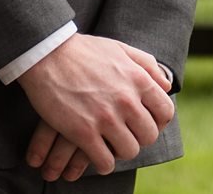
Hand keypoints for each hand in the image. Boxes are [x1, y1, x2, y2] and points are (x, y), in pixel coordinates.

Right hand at [18, 37, 173, 177]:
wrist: (46, 54)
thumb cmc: (83, 51)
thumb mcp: (120, 48)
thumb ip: (146, 65)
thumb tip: (166, 86)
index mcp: (138, 80)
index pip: (165, 112)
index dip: (158, 121)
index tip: (145, 122)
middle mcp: (126, 100)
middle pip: (149, 135)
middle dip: (139, 137)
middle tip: (125, 134)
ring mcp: (106, 118)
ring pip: (129, 151)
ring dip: (120, 151)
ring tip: (110, 144)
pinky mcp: (83, 132)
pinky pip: (105, 162)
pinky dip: (103, 163)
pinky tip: (96, 155)